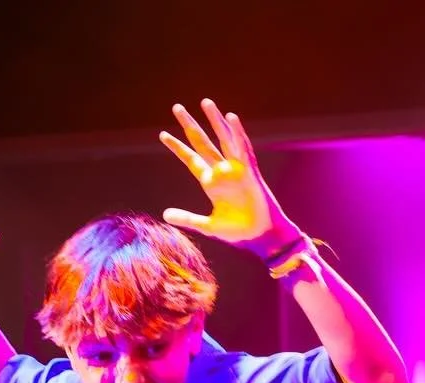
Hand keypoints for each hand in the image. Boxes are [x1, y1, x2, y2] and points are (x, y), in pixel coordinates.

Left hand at [159, 99, 301, 257]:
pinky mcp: (250, 172)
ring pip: (223, 139)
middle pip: (203, 143)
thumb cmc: (239, 233)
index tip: (163, 134)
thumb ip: (187, 219)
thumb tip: (164, 215)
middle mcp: (223, 172)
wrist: (261, 238)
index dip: (178, 147)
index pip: (191, 159)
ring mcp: (237, 170)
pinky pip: (243, 148)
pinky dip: (237, 133)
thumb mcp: (207, 226)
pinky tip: (231, 117)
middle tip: (177, 108)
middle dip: (190, 126)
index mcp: (212, 183)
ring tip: (205, 102)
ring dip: (215, 120)